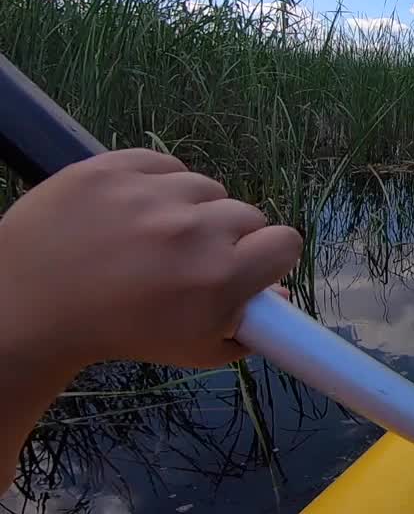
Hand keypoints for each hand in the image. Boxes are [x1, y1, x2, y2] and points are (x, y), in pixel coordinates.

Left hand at [0, 149, 301, 368]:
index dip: (268, 257)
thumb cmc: (119, 334)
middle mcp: (194, 230)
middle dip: (227, 237)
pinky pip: (164, 165)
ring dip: (191, 209)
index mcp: (220, 278)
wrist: (29, 309)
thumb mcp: (193, 348)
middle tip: (190, 259)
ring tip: (153, 236)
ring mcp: (151, 194)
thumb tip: (280, 296)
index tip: (246, 267)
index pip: (285, 242)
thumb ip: (247, 329)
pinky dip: (156, 184)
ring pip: (205, 188)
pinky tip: (133, 212)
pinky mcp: (115, 167)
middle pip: (247, 215)